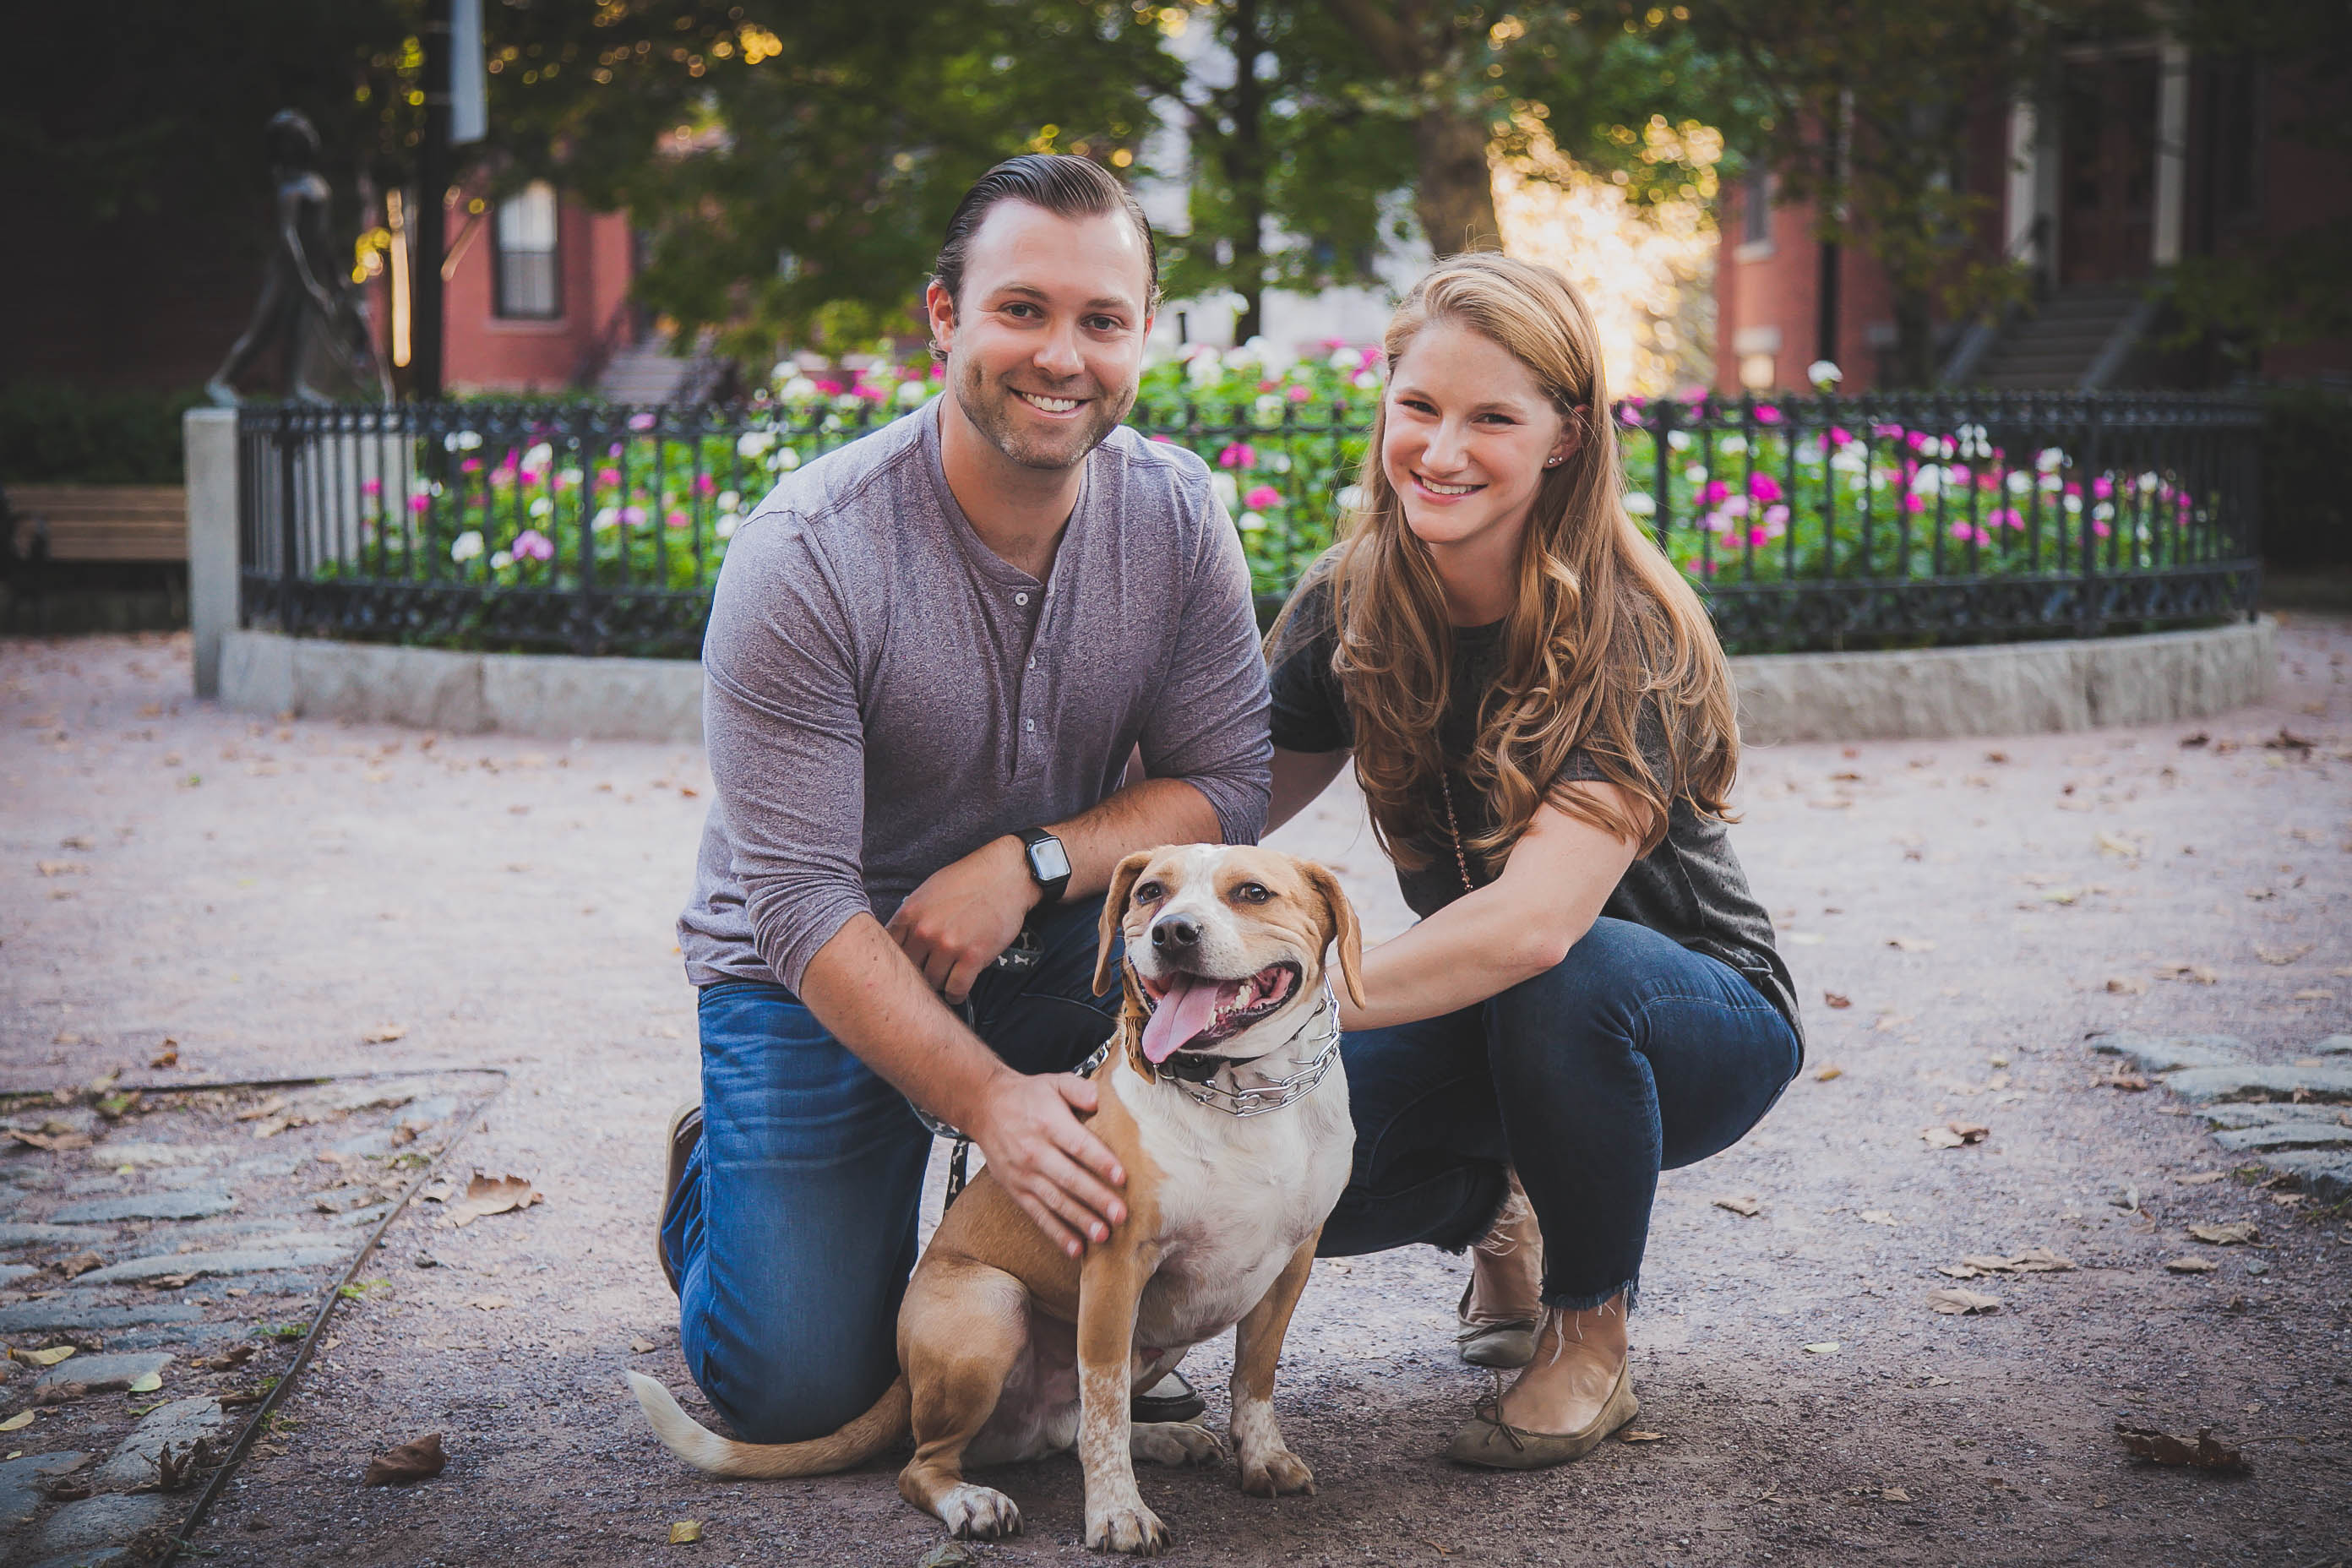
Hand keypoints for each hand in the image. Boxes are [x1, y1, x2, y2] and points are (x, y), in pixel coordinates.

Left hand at [887, 835, 1034, 1003]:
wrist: (1006, 875)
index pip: (889, 950)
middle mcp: (924, 931)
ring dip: (939, 984)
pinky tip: (957, 991)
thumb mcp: (928, 891)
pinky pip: (956, 990)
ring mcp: (948, 946)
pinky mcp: (972, 957)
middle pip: (910, 970)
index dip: (897, 961)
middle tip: (928, 975)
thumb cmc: (968, 880)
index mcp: (909, 913)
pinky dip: (956, 994)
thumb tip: (898, 940)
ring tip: (946, 980)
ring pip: (932, 982)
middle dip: (919, 974)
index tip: (907, 965)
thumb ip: (911, 917)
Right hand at [961, 1067, 1127, 1258]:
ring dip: (1080, 1221)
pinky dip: (1056, 1233)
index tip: (1121, 1177)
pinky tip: (1076, 1249)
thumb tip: (1101, 1099)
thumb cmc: (1028, 1096)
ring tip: (1103, 1236)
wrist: (984, 1106)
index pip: (1077, 1145)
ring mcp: (1023, 1175)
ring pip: (1055, 1202)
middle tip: (1120, 1215)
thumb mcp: (1055, 1082)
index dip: (1100, 1161)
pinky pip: (1038, 1215)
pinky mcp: (1016, 1190)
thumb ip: (1081, 1089)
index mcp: (1048, 1123)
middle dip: (1096, 1198)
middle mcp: (1034, 1152)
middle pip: (1069, 1179)